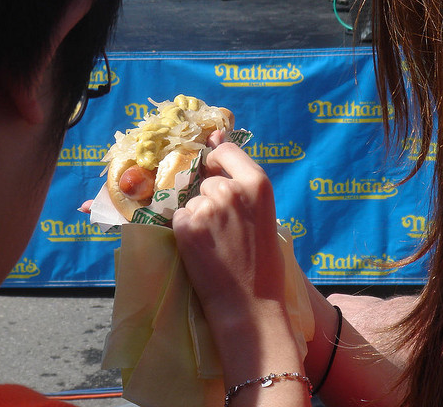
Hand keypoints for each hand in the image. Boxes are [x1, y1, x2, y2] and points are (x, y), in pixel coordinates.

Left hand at [173, 138, 284, 323]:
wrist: (251, 305)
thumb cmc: (263, 261)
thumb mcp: (263, 213)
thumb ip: (240, 179)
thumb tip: (216, 137)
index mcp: (258, 183)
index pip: (225, 151)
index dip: (218, 164)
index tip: (218, 177)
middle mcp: (231, 190)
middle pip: (208, 182)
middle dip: (211, 199)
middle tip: (226, 231)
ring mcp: (207, 208)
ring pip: (192, 201)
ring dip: (198, 217)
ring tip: (217, 244)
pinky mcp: (186, 227)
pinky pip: (179, 218)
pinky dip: (186, 232)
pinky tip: (203, 251)